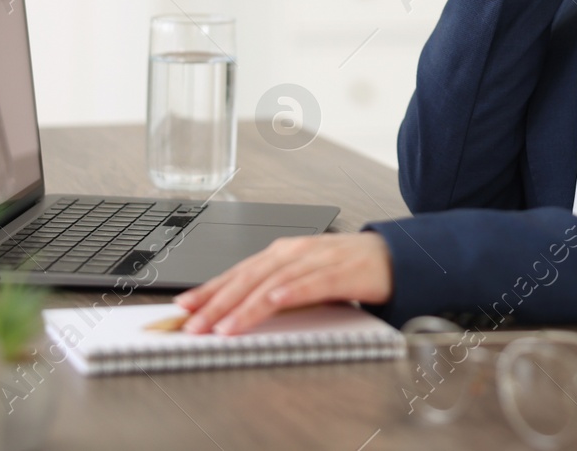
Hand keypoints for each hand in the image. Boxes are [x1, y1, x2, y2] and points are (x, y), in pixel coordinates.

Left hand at [172, 231, 393, 334]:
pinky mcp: (342, 271)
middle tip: (193, 324)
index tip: (183, 306)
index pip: (238, 271)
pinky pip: (312, 282)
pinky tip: (274, 302)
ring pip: (274, 282)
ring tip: (224, 325)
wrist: (392, 254)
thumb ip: (273, 291)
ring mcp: (318, 259)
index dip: (209, 289)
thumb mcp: (302, 278)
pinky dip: (291, 291)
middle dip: (217, 302)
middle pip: (249, 277)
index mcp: (282, 252)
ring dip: (246, 305)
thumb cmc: (345, 267)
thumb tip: (235, 313)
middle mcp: (295, 251)